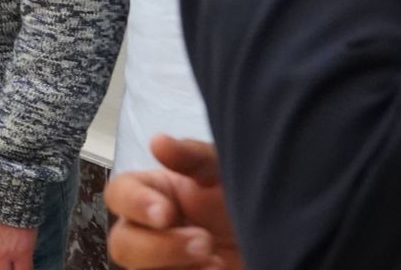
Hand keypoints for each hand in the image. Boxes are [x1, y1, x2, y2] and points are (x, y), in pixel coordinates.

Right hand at [106, 137, 241, 269]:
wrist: (281, 238)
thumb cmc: (246, 197)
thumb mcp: (223, 170)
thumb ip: (192, 156)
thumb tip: (158, 142)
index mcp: (152, 193)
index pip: (119, 194)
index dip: (134, 204)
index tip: (166, 213)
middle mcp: (149, 230)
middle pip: (122, 242)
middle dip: (159, 246)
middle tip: (203, 242)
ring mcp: (162, 262)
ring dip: (171, 266)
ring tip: (215, 261)